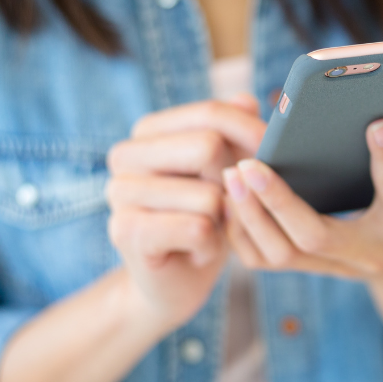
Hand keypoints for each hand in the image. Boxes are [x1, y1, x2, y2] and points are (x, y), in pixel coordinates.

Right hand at [105, 96, 265, 331]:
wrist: (178, 280)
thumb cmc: (208, 218)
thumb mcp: (230, 171)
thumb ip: (237, 132)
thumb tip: (248, 101)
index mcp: (148, 132)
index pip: (211, 113)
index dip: (251, 136)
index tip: (263, 159)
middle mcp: (124, 155)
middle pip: (208, 146)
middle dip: (235, 182)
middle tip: (226, 205)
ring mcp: (119, 193)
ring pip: (209, 195)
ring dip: (223, 220)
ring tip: (207, 229)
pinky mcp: (126, 232)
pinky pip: (198, 228)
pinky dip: (211, 245)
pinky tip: (197, 249)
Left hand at [222, 113, 382, 279]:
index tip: (377, 122)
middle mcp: (370, 252)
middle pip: (316, 234)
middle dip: (280, 200)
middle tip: (250, 163)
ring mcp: (337, 265)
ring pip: (282, 253)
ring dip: (251, 216)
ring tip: (231, 174)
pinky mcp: (311, 267)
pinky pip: (265, 260)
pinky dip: (241, 232)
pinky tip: (229, 197)